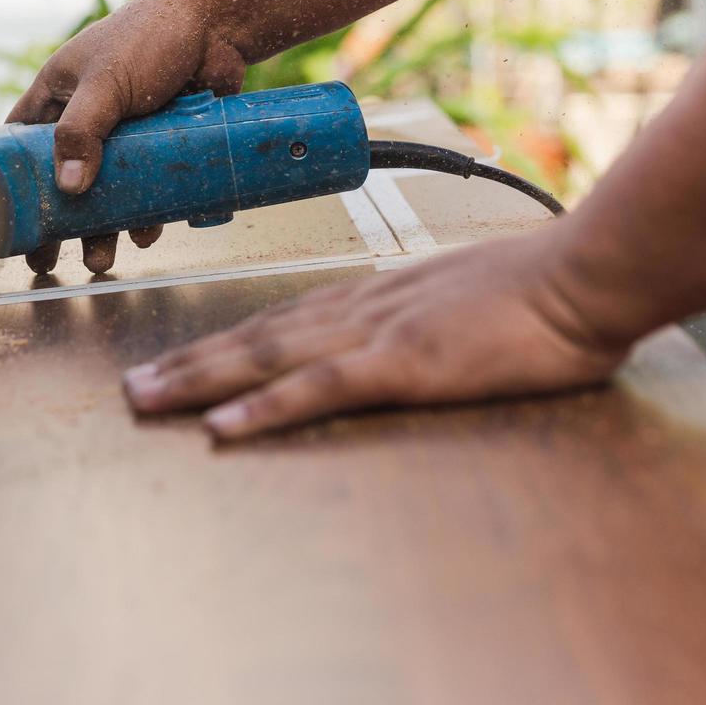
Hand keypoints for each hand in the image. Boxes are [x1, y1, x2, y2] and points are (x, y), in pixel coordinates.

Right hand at [6, 0, 246, 274]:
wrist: (222, 24)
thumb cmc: (152, 35)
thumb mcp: (107, 83)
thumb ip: (83, 132)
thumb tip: (69, 187)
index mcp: (58, 93)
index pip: (21, 143)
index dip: (13, 182)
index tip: (11, 222)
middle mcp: (88, 117)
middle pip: (66, 178)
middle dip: (62, 220)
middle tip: (51, 259)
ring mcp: (126, 134)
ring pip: (109, 190)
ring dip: (105, 227)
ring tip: (102, 259)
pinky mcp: (162, 144)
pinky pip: (150, 187)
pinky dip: (148, 212)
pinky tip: (148, 231)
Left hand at [122, 230, 630, 441]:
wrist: (576, 277)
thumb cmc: (520, 291)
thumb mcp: (443, 301)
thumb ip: (398, 320)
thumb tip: (371, 338)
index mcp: (360, 301)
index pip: (269, 324)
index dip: (213, 345)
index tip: (167, 362)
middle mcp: (349, 313)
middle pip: (250, 340)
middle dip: (184, 365)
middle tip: (129, 388)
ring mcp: (370, 337)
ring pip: (265, 359)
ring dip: (199, 381)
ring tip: (145, 400)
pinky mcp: (400, 365)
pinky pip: (318, 390)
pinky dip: (265, 408)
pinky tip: (222, 427)